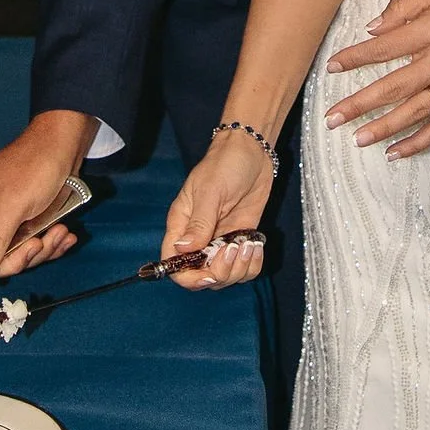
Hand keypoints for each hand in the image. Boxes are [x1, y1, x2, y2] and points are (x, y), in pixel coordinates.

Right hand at [0, 112, 90, 285]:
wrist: (63, 146)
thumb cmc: (34, 166)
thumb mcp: (13, 204)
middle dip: (14, 260)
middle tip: (38, 245)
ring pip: (8, 260)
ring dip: (37, 253)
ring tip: (59, 233)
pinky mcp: (19, 229)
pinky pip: (27, 251)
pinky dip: (48, 247)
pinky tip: (64, 234)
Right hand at [158, 131, 273, 290]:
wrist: (251, 152)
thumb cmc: (224, 164)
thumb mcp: (210, 192)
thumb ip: (198, 223)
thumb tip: (182, 249)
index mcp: (182, 226)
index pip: (174, 265)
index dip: (189, 277)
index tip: (210, 273)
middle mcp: (199, 238)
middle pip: (201, 276)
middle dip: (221, 272)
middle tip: (234, 249)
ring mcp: (220, 241)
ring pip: (225, 277)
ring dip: (239, 268)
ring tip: (248, 244)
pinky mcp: (240, 240)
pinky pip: (244, 267)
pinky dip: (252, 264)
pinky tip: (256, 245)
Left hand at [325, 0, 429, 155]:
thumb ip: (404, 7)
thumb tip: (373, 29)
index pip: (385, 48)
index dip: (356, 58)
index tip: (331, 67)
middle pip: (395, 87)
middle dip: (360, 104)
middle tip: (332, 118)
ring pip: (415, 113)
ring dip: (384, 129)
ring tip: (357, 139)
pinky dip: (419, 142)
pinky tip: (396, 152)